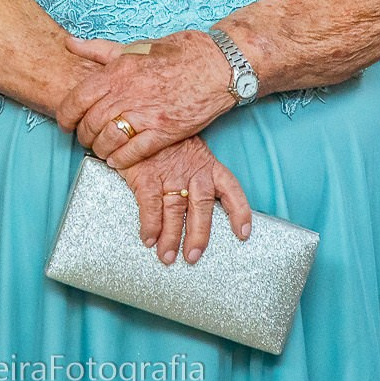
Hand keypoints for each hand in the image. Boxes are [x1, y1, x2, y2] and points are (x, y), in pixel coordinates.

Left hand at [57, 30, 236, 168]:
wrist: (216, 66)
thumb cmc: (176, 54)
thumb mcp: (134, 47)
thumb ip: (98, 50)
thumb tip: (69, 43)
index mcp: (118, 71)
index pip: (77, 99)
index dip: (65, 116)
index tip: (66, 123)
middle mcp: (128, 93)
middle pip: (90, 123)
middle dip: (83, 135)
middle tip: (85, 138)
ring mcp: (147, 114)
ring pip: (108, 140)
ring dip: (100, 149)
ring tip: (101, 150)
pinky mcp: (165, 132)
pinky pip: (133, 153)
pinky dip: (121, 160)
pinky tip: (118, 160)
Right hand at [123, 135, 252, 264]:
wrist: (136, 123)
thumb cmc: (165, 140)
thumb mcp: (189, 148)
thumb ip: (197, 169)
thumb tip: (199, 199)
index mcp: (207, 165)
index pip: (230, 189)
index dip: (239, 212)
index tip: (243, 233)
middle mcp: (192, 172)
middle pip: (201, 208)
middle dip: (199, 235)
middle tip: (193, 257)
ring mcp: (169, 175)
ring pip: (175, 212)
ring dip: (171, 237)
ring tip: (167, 257)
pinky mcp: (146, 176)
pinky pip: (150, 206)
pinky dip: (150, 225)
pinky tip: (149, 239)